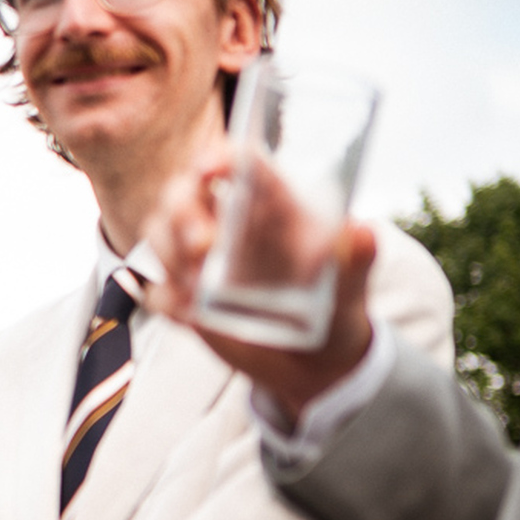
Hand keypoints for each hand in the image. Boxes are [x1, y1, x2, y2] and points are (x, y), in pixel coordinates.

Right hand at [146, 149, 378, 422]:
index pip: (238, 161)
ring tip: (197, 287)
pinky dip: (166, 298)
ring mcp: (201, 259)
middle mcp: (228, 224)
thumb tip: (362, 231)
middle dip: (181, 212)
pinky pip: (157, 288)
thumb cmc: (335, 310)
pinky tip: (192, 316)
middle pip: (182, 191)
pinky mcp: (185, 295)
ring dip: (167, 253)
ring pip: (158, 230)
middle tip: (203, 249)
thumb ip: (358, 259)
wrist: (314, 363)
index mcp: (270, 207)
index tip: (212, 170)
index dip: (219, 156)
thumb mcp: (352, 288)